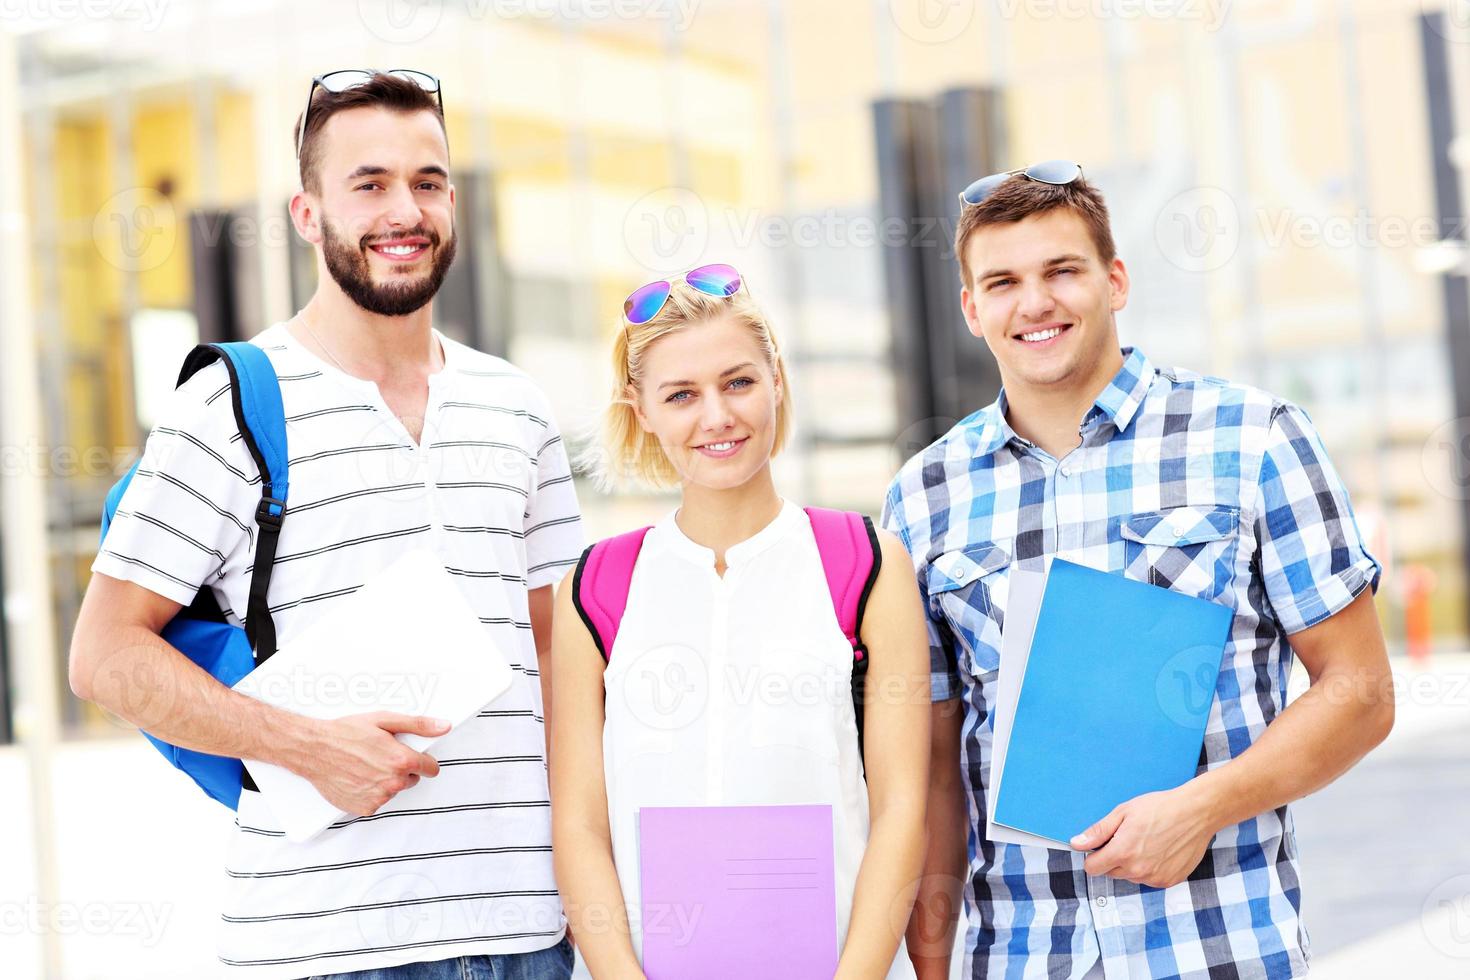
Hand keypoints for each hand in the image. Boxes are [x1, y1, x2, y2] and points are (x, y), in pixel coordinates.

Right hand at [296, 712, 448, 815]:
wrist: (314, 750)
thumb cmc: (346, 733)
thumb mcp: (384, 720)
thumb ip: (418, 725)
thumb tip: (443, 726)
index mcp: (401, 760)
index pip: (431, 768)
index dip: (423, 760)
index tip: (413, 756)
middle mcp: (392, 782)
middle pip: (412, 779)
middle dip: (402, 769)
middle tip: (381, 756)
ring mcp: (379, 797)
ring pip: (394, 790)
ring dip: (386, 780)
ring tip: (366, 765)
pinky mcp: (365, 808)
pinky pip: (378, 801)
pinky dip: (371, 792)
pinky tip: (358, 778)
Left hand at [1070, 784, 1218, 888]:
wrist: (1196, 813)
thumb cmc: (1159, 808)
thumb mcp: (1123, 813)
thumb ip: (1098, 832)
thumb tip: (1076, 843)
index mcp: (1122, 852)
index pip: (1092, 868)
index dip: (1093, 856)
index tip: (1101, 845)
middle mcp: (1137, 870)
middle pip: (1110, 872)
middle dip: (1113, 858)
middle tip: (1128, 837)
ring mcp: (1154, 878)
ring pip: (1130, 876)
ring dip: (1131, 864)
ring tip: (1146, 841)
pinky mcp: (1169, 881)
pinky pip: (1148, 879)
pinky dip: (1149, 868)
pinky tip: (1159, 850)